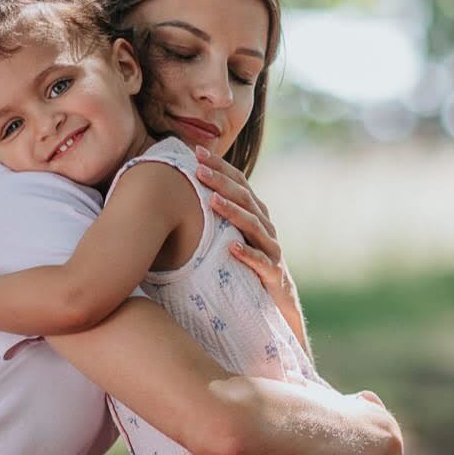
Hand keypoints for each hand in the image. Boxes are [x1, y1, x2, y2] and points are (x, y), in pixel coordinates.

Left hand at [193, 145, 304, 326]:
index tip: (196, 152)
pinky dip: (247, 254)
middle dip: (221, 182)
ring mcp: (271, 249)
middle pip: (245, 198)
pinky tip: (232, 248)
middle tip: (198, 170)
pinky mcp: (273, 273)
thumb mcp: (230, 238)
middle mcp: (265, 227)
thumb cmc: (247, 266)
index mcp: (255, 214)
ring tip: (211, 201)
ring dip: (232, 212)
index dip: (220, 166)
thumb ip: (214, 218)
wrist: (277, 302)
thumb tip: (176, 200)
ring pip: (253, 226)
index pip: (239, 183)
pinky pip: (261, 262)